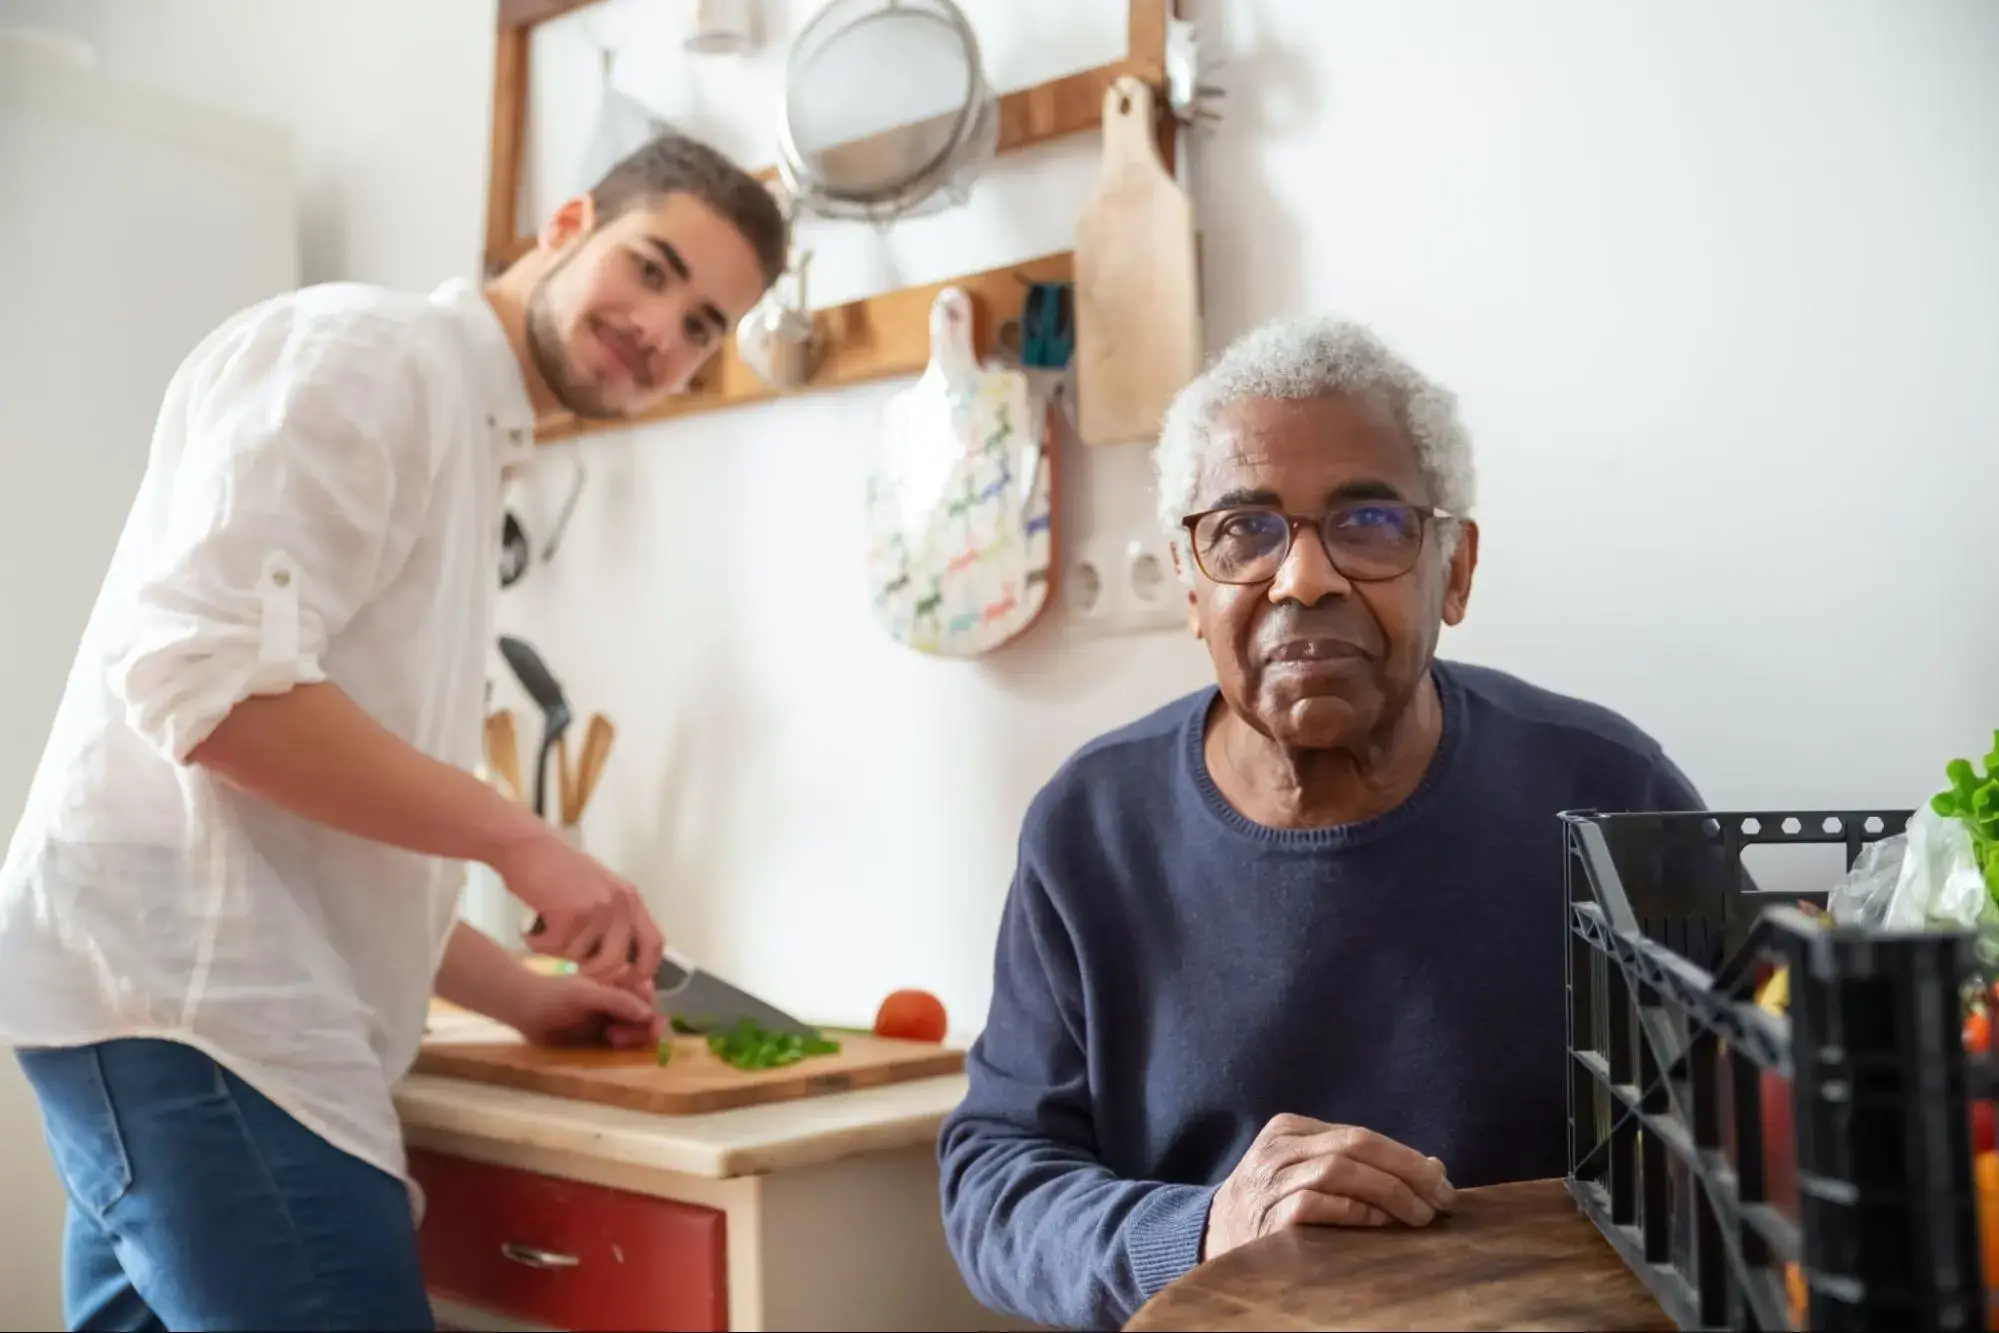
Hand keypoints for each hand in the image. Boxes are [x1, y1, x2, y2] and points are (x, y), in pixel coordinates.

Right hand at [488, 824, 662, 992]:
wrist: (527, 845)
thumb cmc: (557, 871)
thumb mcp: (598, 892)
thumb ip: (612, 923)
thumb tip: (620, 969)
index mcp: (631, 900)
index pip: (654, 945)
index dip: (643, 971)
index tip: (625, 984)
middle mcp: (620, 904)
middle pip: (615, 962)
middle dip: (592, 973)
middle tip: (572, 967)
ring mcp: (597, 908)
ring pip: (578, 957)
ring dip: (557, 951)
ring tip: (546, 928)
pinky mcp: (570, 914)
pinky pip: (554, 949)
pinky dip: (538, 943)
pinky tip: (532, 925)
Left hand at [510, 972, 663, 1049]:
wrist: (523, 1008)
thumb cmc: (554, 994)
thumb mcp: (587, 994)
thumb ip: (618, 1001)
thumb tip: (650, 1015)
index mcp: (620, 988)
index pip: (648, 1003)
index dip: (654, 1016)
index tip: (654, 1028)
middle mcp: (618, 1007)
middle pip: (645, 1024)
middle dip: (640, 1031)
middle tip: (617, 1036)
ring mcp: (608, 1026)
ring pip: (633, 1039)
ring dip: (630, 1042)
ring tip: (610, 1039)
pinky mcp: (596, 1044)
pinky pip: (617, 1052)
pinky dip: (620, 1054)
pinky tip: (610, 1050)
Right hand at [1203, 1114, 1455, 1259]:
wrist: (1212, 1236)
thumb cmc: (1274, 1204)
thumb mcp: (1310, 1171)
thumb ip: (1362, 1165)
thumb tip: (1435, 1168)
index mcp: (1289, 1128)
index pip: (1360, 1135)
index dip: (1407, 1157)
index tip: (1441, 1183)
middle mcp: (1277, 1148)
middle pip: (1354, 1147)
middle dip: (1407, 1172)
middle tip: (1441, 1199)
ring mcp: (1269, 1181)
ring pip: (1340, 1172)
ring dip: (1390, 1193)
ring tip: (1420, 1216)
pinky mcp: (1267, 1217)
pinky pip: (1319, 1206)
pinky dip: (1356, 1213)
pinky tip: (1382, 1225)